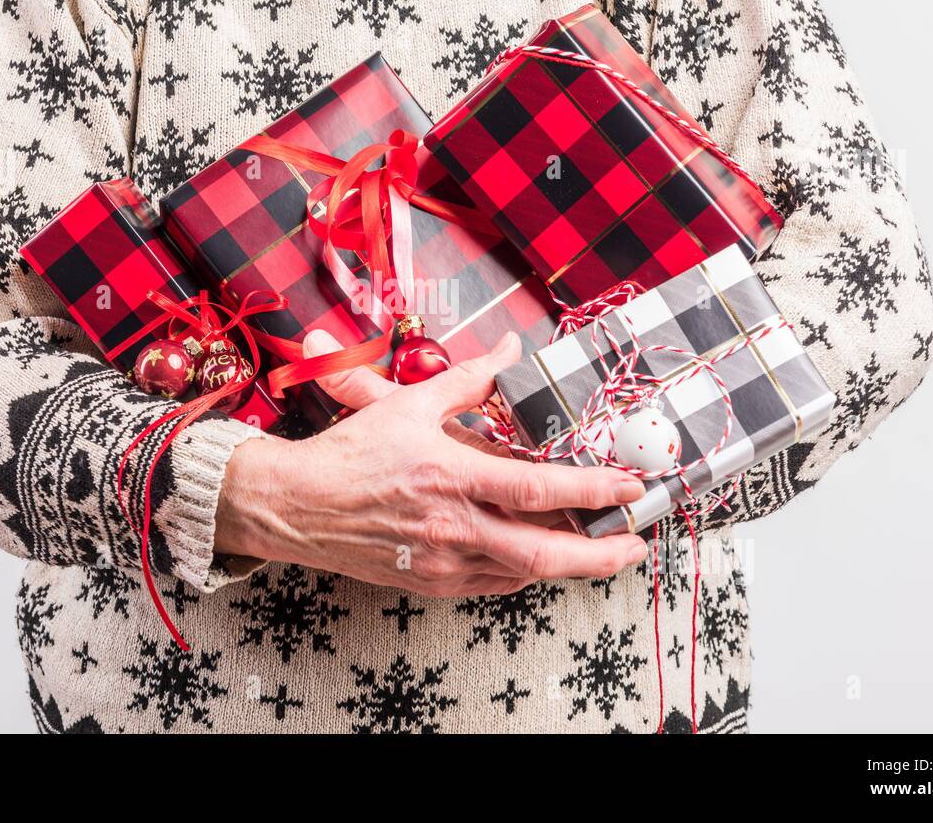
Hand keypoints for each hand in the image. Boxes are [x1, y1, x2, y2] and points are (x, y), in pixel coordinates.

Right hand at [215, 330, 649, 596]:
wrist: (296, 506)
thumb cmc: (350, 454)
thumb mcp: (409, 404)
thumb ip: (468, 379)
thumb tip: (510, 349)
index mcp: (451, 476)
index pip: (538, 489)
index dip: (592, 490)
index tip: (628, 486)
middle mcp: (452, 527)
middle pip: (544, 553)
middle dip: (600, 555)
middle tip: (636, 544)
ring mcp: (442, 562)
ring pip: (523, 574)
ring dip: (568, 565)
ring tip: (600, 549)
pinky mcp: (431, 583)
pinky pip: (492, 584)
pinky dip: (523, 571)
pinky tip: (539, 557)